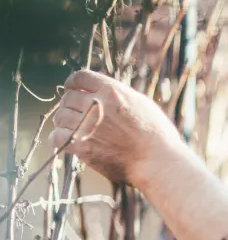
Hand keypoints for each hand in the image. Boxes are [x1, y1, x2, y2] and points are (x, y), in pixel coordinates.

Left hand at [48, 70, 186, 185]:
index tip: (73, 90)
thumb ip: (120, 96)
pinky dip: (60, 139)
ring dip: (64, 123)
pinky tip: (69, 142)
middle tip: (76, 116)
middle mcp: (96, 104)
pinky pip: (57, 137)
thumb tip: (105, 93)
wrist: (159, 163)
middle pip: (68, 98)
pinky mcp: (82, 146)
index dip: (73, 83)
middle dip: (70, 106)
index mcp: (112, 91)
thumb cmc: (158, 136)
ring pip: (60, 117)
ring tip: (74, 130)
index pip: (80, 77)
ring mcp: (87, 125)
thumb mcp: (142, 105)